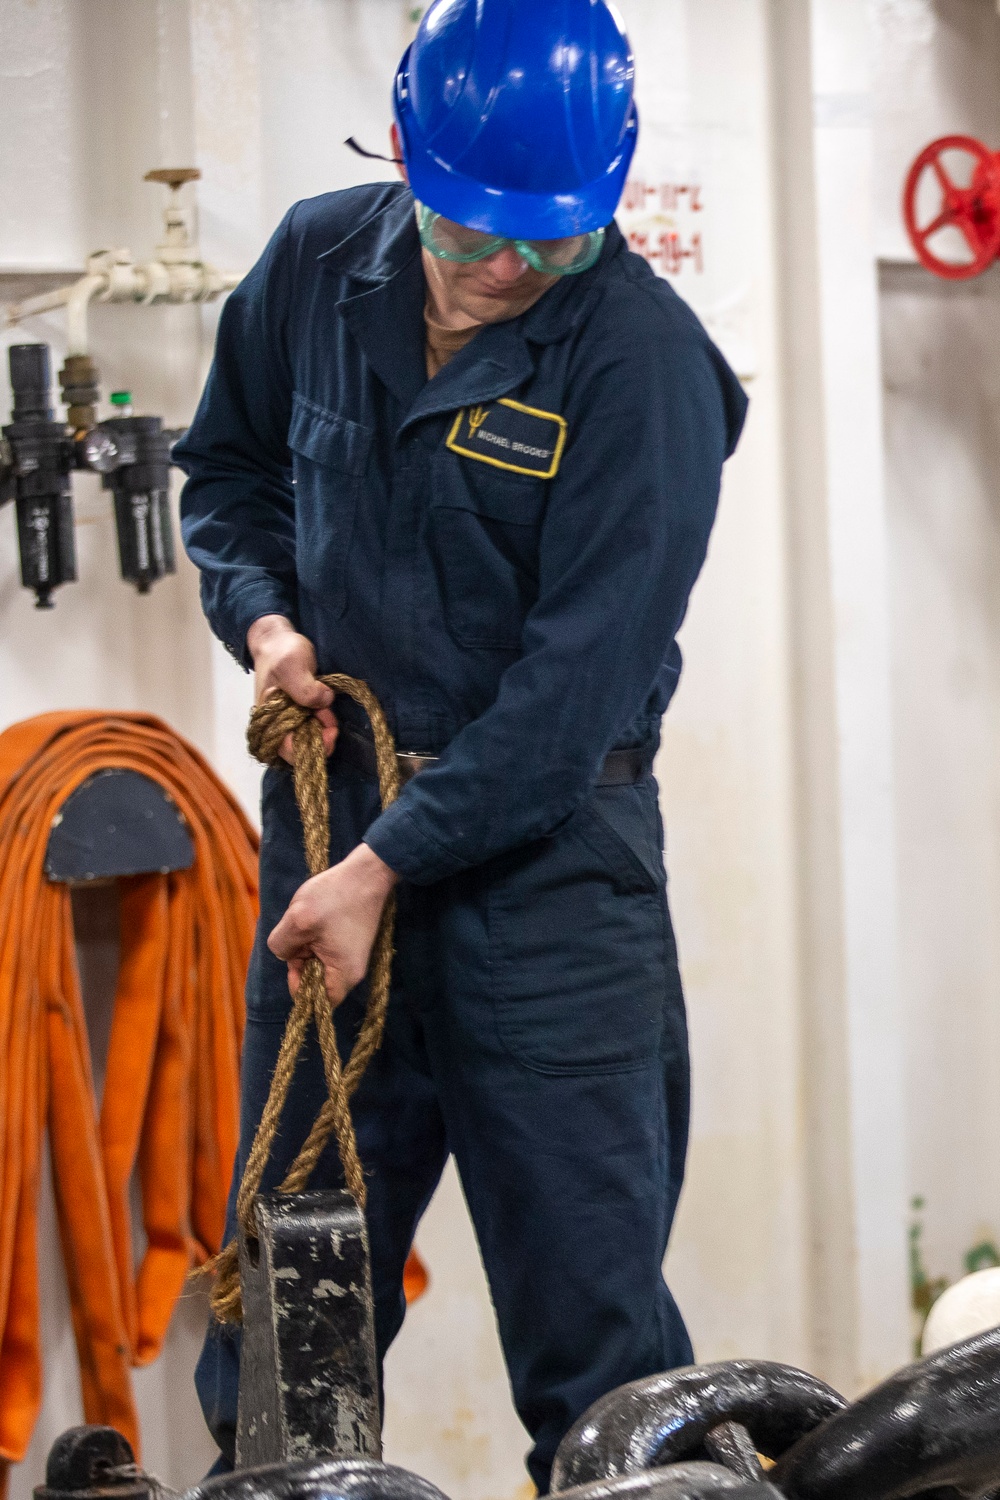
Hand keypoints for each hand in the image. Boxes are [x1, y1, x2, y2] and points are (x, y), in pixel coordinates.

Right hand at [247, 614, 336, 762]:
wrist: (279, 640)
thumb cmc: (280, 653)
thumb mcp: (291, 666)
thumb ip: (305, 688)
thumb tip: (325, 701)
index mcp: (268, 719)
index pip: (286, 749)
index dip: (308, 748)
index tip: (329, 733)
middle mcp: (278, 724)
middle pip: (299, 748)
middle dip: (320, 739)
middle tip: (332, 725)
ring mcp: (290, 718)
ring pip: (309, 737)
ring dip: (323, 729)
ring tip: (328, 711)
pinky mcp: (301, 712)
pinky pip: (314, 725)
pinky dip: (324, 720)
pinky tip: (327, 708)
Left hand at [268, 843, 398, 1004]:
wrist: (367, 872)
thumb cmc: (335, 897)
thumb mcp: (297, 921)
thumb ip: (280, 945)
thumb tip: (285, 954)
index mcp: (343, 974)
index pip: (317, 1001)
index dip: (299, 986)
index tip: (293, 960)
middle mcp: (352, 970)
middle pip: (315, 980)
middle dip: (301, 959)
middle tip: (301, 932)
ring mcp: (353, 955)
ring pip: (318, 961)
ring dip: (307, 944)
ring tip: (310, 920)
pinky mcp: (352, 942)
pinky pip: (325, 949)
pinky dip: (315, 936)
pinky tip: (317, 917)